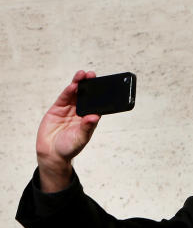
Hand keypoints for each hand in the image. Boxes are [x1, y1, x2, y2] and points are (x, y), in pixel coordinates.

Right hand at [36, 70, 101, 191]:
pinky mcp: (57, 109)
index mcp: (90, 120)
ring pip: (75, 94)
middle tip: (92, 75)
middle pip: (86, 96)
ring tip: (83, 75)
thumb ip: (87, 127)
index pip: (97, 105)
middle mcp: (80, 113)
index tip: (104, 85)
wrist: (52, 153)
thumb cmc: (69, 148)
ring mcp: (69, 110)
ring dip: (78, 84)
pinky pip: (64, 98)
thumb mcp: (80, 138)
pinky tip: (73, 85)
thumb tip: (95, 117)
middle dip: (89, 85)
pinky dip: (68, 92)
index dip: (100, 95)